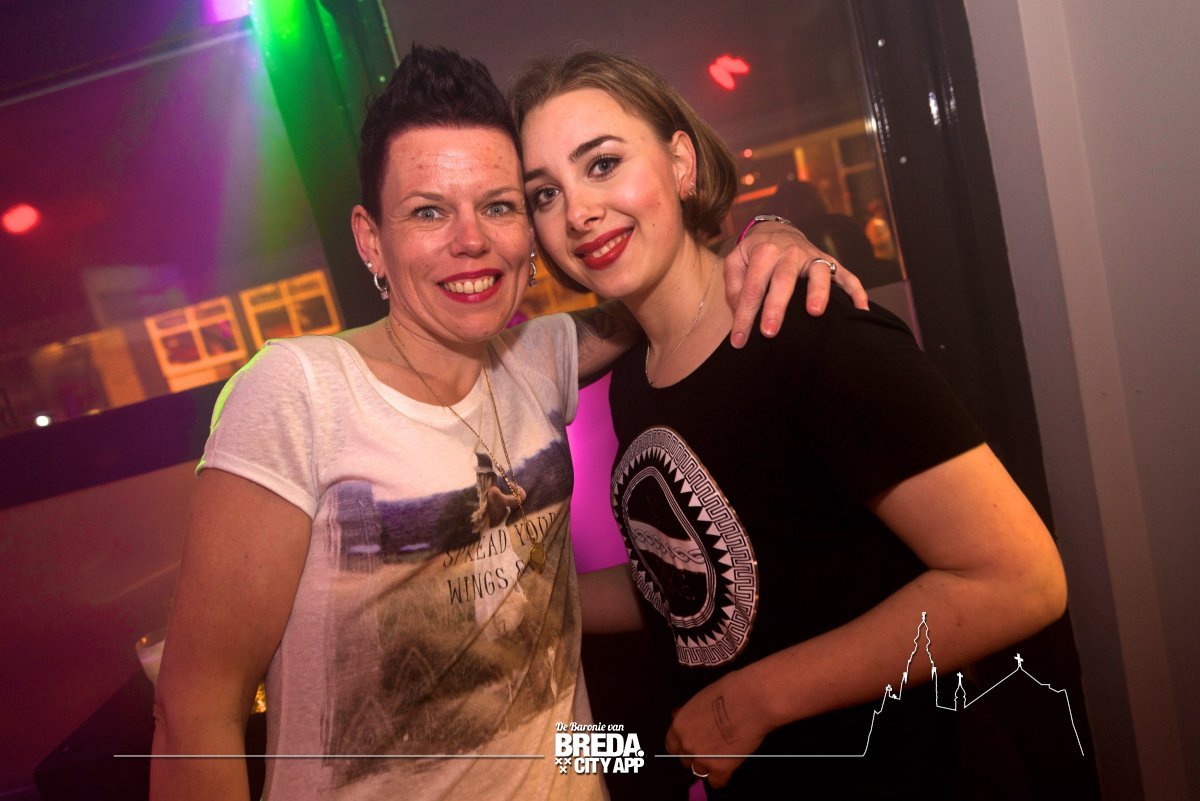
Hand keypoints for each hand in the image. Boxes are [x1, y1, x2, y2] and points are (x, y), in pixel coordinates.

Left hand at [664, 672, 770, 788]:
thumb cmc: (729, 691)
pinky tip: (729, 767)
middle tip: (711, 747)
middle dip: (696, 755)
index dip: (684, 745)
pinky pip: (716, 782)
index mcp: (679, 724)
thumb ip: (689, 714)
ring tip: (722, 755)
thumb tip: (677, 714)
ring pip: (700, 771)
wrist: (751, 700)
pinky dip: (722, 777)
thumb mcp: (700, 699)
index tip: (693, 744)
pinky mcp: (720, 768)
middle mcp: (687, 743)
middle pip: (685, 760)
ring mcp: (702, 757)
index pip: (672, 746)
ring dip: (709, 765)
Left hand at [723, 222, 869, 348]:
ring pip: (818, 273)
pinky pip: (847, 276)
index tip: (738, 341)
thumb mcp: (736, 261)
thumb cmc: (754, 253)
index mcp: (764, 252)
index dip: (744, 316)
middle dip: (776, 307)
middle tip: (769, 332)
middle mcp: (789, 252)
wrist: (778, 230)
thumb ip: (734, 284)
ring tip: (814, 313)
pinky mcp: (830, 262)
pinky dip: (856, 292)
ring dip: (818, 293)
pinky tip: (860, 310)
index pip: (752, 288)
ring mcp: (812, 257)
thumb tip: (739, 309)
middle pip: (783, 281)